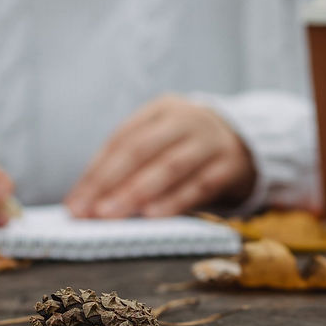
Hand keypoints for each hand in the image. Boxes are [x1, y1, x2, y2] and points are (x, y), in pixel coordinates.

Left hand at [65, 95, 255, 217]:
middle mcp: (186, 120)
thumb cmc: (188, 147)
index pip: (121, 140)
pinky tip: (153, 216)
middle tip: (89, 212)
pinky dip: (174, 201)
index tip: (75, 203)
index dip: (96, 172)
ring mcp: (210, 141)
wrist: (249, 140)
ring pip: (170, 166)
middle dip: (111, 183)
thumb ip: (129, 163)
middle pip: (141, 150)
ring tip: (112, 215)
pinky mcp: (230, 165)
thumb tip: (87, 200)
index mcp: (161, 110)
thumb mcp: (162, 139)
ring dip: (138, 193)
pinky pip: (199, 185)